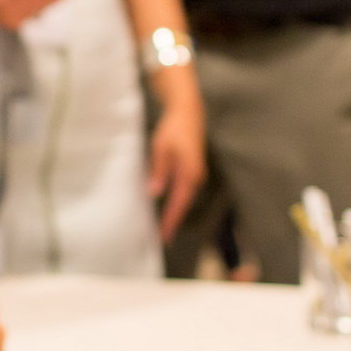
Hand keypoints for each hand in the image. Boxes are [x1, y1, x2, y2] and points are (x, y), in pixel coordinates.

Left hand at [147, 100, 204, 241]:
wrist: (189, 112)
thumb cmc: (173, 128)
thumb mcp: (161, 148)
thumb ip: (159, 171)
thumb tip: (154, 192)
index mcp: (189, 172)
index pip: (178, 202)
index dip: (171, 220)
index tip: (164, 235)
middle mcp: (196, 176)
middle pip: (184, 204)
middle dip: (173, 221)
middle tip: (163, 238)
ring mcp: (196, 174)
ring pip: (185, 198)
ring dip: (175, 212)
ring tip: (165, 227)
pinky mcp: (193, 170)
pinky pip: (185, 190)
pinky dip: (177, 201)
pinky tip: (169, 207)